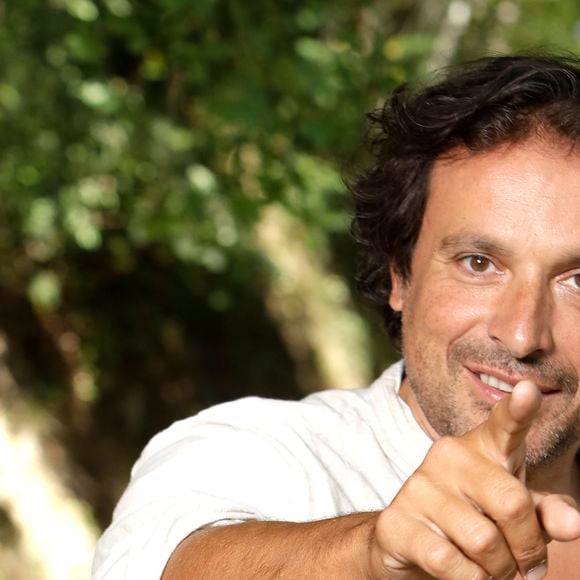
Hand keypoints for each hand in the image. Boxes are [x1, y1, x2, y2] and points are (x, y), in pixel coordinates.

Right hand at [368, 381, 579, 579]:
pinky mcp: (397, 520)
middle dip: (527, 549)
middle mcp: (448, 455)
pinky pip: (450, 563)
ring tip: (490, 569)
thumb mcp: (515, 515)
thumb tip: (574, 525)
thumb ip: (545, 515)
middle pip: (512, 505)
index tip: (529, 390)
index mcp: (483, 447)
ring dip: (498, 572)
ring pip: (484, 541)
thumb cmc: (473, 518)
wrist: (407, 543)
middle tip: (524, 567)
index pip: (504, 425)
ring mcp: (419, 485)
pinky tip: (462, 573)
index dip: (519, 409)